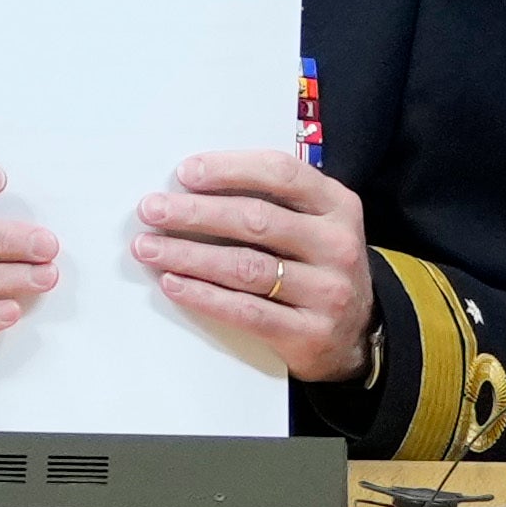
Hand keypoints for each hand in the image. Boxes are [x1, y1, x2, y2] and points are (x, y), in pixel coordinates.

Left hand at [127, 148, 376, 385]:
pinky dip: (204, 296)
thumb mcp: (316, 224)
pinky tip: (174, 284)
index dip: (229, 169)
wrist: (356, 336)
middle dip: (195, 213)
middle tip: (151, 210)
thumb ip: (275, 201)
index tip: (185, 173)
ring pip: (245, 267)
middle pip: (256, 220)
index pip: (281, 173)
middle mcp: (337, 245)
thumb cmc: (319, 267)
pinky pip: (246, 311)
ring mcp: (326, 291)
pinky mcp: (309, 333)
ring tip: (149, 248)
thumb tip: (195, 186)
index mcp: (337, 205)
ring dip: (189, 255)